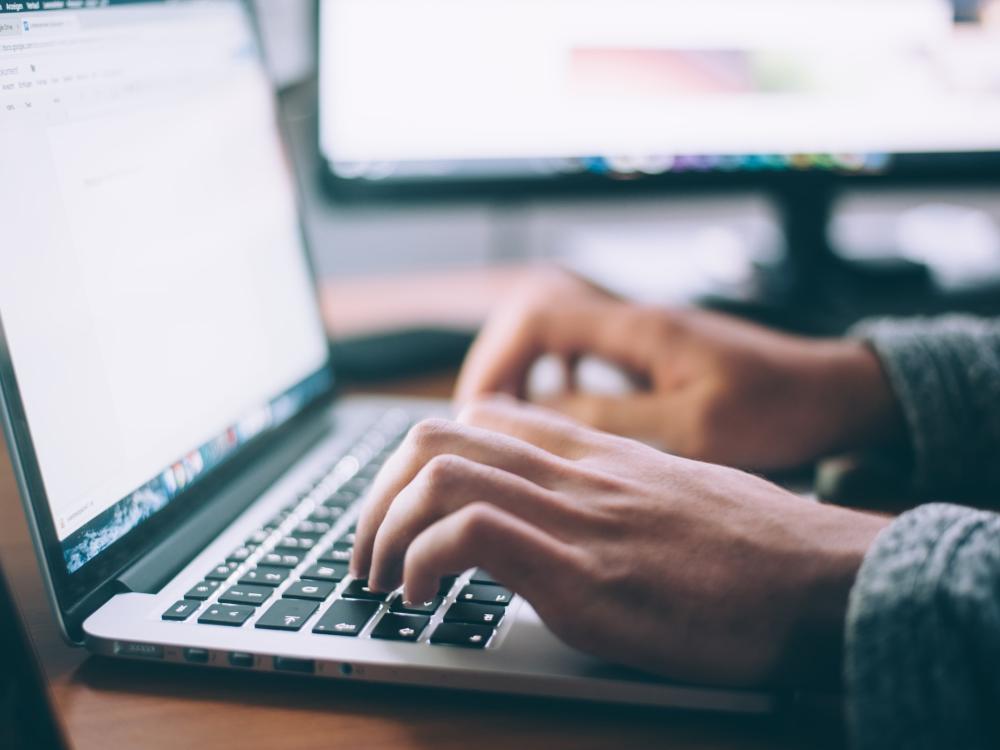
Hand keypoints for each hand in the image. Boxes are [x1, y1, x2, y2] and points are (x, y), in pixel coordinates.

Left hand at [352, 398, 889, 686]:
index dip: (420, 459)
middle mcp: (575, 472)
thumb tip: (570, 514)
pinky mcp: (583, 574)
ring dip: (383, 529)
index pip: (481, 417)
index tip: (404, 509)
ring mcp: (576, 517)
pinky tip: (422, 599)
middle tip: (368, 550)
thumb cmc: (758, 549)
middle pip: (436, 436)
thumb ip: (614, 490)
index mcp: (594, 454)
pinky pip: (470, 534)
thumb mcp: (675, 495)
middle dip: (377, 495)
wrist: (824, 579)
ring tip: (381, 579)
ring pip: (438, 473)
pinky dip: (422, 562)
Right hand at [455, 268, 902, 470]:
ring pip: (554, 329)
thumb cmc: (777, 409)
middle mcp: (633, 320)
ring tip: (507, 417)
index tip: (480, 411)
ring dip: (522, 368)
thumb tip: (541, 415)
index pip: (538, 316)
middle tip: (481, 417)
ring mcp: (642, 332)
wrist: (833, 392)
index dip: (496, 359)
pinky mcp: (652, 351)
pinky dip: (555, 374)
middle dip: (497, 362)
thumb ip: (614, 418)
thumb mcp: (695, 428)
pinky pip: (581, 348)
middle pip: (534, 314)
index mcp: (639, 329)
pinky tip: (558, 409)